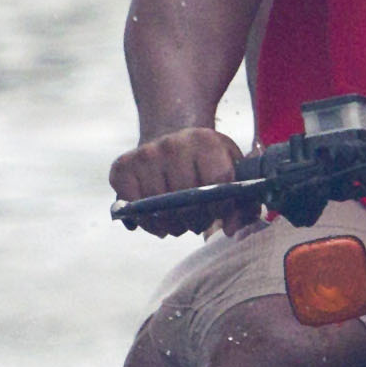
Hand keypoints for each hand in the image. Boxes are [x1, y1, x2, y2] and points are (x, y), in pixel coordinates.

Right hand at [108, 124, 244, 232]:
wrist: (171, 137)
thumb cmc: (206, 162)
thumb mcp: (232, 171)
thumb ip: (243, 202)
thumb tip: (230, 229)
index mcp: (205, 141)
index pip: (216, 183)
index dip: (219, 207)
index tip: (217, 212)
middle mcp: (173, 143)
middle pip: (185, 200)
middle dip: (194, 220)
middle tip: (197, 220)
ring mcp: (145, 155)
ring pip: (158, 209)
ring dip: (171, 224)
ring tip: (179, 219)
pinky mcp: (122, 167)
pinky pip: (133, 207)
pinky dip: (146, 220)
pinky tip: (157, 215)